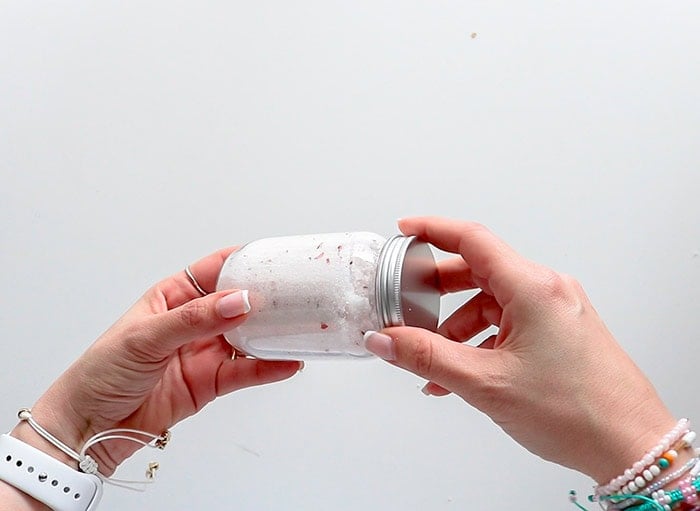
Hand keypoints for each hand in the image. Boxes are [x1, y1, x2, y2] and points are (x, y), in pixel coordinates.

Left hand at [9, 247, 301, 476]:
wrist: (89, 428)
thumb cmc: (102, 372)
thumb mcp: (145, 337)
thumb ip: (194, 319)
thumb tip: (236, 302)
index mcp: (173, 297)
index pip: (214, 271)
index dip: (243, 263)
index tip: (272, 260)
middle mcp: (193, 322)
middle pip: (238, 304)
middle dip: (265, 299)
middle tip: (294, 296)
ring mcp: (204, 352)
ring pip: (247, 338)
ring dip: (271, 333)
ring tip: (298, 328)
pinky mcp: (211, 383)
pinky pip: (245, 373)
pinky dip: (267, 368)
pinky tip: (286, 363)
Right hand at [364, 217, 675, 482]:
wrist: (630, 445)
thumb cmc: (577, 412)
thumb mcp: (486, 383)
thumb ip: (427, 357)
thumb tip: (386, 340)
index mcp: (533, 288)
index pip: (472, 239)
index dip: (433, 230)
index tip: (406, 229)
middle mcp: (548, 290)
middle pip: (479, 271)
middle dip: (438, 290)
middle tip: (408, 302)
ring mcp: (557, 311)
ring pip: (492, 302)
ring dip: (458, 327)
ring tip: (435, 363)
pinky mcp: (560, 332)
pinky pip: (509, 323)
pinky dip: (481, 341)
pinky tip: (463, 374)